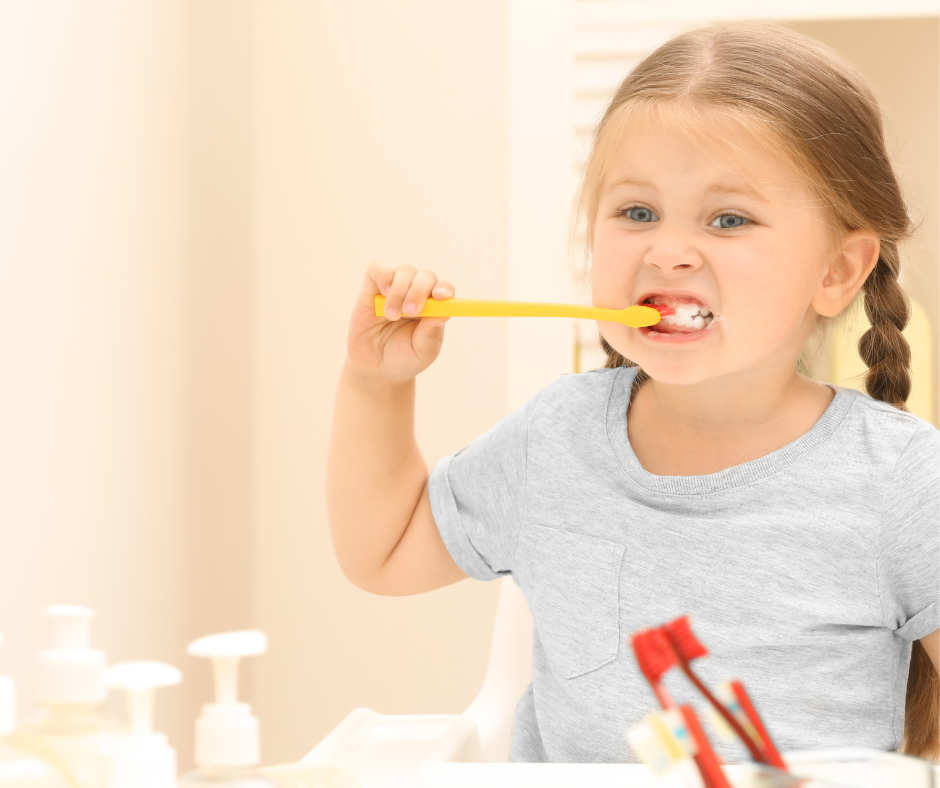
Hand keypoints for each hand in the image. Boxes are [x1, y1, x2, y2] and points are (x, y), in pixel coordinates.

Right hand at [346, 260, 454, 384]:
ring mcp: (395, 289)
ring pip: (404, 271)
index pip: (444, 290)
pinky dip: (383, 275)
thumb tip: (444, 312)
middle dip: (419, 291)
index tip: (440, 297)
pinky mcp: (372, 289)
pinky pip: (378, 269)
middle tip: (410, 312)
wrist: (375, 369)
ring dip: (399, 291)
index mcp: (434, 308)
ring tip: (392, 316)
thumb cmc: (404, 358)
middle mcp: (417, 294)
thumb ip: (431, 332)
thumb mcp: (422, 351)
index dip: (444, 289)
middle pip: (425, 276)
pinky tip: (383, 293)